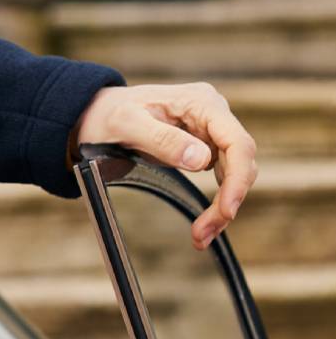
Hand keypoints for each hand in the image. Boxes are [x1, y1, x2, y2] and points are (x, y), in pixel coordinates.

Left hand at [69, 80, 257, 250]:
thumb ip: (162, 139)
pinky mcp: (204, 147)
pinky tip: (203, 224)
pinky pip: (221, 177)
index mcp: (202, 103)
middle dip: (227, 200)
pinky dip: (215, 202)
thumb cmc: (109, 114)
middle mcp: (214, 115)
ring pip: (234, 173)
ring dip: (222, 208)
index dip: (238, 178)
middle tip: (203, 234)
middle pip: (240, 162)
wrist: (98, 114)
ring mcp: (210, 131)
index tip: (227, 209)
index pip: (237, 142)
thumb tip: (201, 161)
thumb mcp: (126, 124)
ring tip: (200, 236)